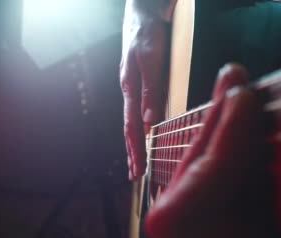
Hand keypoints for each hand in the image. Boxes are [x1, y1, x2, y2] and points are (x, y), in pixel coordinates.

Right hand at [120, 1, 168, 179]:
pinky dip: (139, 130)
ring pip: (132, 122)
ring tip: (138, 164)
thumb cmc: (147, 34)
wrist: (141, 14)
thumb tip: (150, 121)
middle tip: (136, 177)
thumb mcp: (151, 60)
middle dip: (133, 153)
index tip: (139, 170)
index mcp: (130, 89)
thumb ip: (151, 90)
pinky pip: (137, 113)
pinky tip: (143, 137)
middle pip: (129, 129)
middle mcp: (129, 91)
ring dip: (135, 144)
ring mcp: (132, 89)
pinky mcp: (139, 85)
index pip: (132, 127)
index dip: (136, 150)